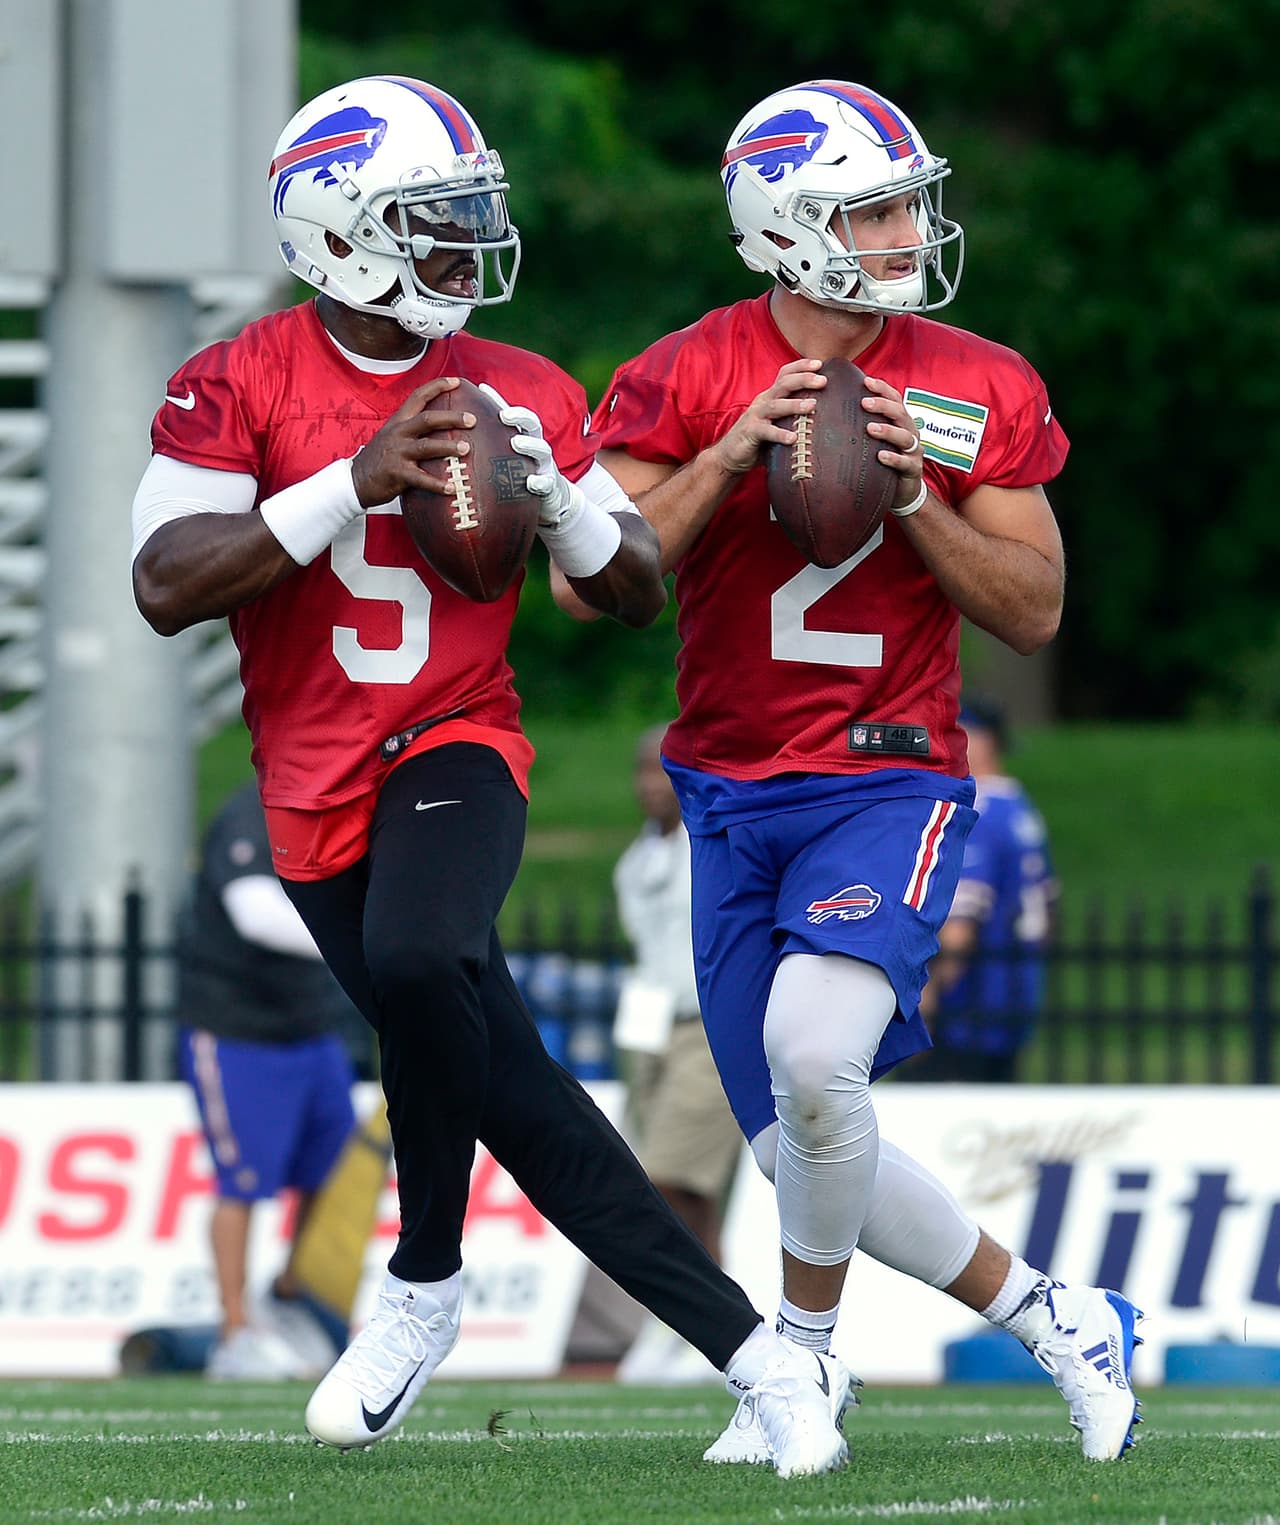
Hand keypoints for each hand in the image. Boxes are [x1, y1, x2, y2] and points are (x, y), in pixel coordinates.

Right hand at [351, 377, 473, 505]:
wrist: (355, 480)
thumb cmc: (380, 459)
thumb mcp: (393, 437)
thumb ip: (414, 431)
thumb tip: (444, 429)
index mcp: (399, 422)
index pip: (418, 397)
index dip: (437, 386)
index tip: (456, 381)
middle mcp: (398, 433)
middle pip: (427, 419)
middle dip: (451, 418)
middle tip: (472, 419)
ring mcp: (397, 453)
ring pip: (426, 446)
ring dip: (448, 447)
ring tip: (466, 449)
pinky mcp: (396, 473)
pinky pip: (420, 479)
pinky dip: (437, 484)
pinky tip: (452, 488)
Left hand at [477, 383, 580, 527]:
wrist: (550, 497)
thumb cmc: (521, 473)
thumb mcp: (507, 456)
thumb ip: (490, 443)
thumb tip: (456, 432)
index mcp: (524, 436)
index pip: (512, 413)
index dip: (498, 400)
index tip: (482, 389)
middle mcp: (536, 446)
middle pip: (532, 425)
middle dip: (519, 417)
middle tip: (504, 415)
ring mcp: (545, 464)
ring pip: (542, 450)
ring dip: (530, 445)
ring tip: (516, 443)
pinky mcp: (550, 485)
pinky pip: (546, 483)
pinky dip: (539, 481)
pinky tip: (531, 482)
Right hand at [709, 359, 826, 475]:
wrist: (731, 455)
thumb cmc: (759, 439)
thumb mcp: (777, 421)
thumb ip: (793, 415)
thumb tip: (825, 415)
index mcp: (770, 396)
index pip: (785, 374)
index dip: (801, 366)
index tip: (820, 364)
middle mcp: (763, 402)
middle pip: (783, 384)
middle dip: (804, 380)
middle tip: (823, 381)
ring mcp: (756, 416)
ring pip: (776, 406)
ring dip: (794, 405)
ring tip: (812, 406)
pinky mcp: (750, 433)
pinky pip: (766, 432)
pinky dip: (780, 434)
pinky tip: (793, 438)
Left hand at [860, 374, 926, 513]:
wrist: (904, 490)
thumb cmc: (886, 460)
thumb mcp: (876, 440)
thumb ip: (863, 424)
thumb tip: (834, 409)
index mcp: (901, 421)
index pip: (895, 399)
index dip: (882, 388)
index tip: (866, 381)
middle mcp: (909, 432)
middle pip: (900, 413)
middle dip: (882, 405)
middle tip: (863, 403)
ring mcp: (913, 451)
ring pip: (904, 436)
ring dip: (887, 430)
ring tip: (870, 428)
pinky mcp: (913, 469)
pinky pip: (905, 462)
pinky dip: (893, 458)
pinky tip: (881, 456)